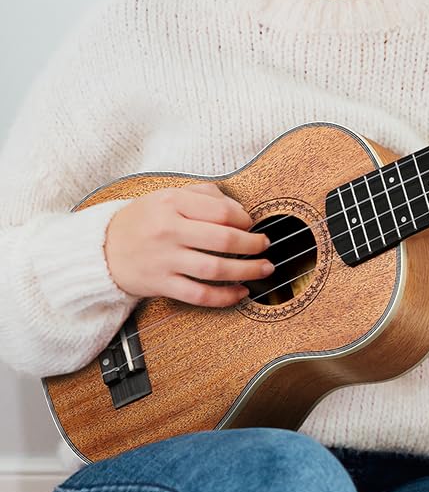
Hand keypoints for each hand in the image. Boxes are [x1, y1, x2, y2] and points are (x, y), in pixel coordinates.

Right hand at [104, 182, 273, 305]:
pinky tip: (241, 292)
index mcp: (171, 203)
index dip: (244, 219)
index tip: (251, 224)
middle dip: (253, 245)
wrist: (101, 249)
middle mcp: (168, 231)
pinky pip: (199, 295)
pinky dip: (225, 297)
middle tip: (266, 245)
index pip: (221, 211)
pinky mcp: (161, 284)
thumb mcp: (167, 195)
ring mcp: (164, 260)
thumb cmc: (142, 220)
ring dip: (247, 271)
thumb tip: (240, 209)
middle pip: (224, 240)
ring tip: (264, 268)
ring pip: (216, 269)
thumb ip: (204, 194)